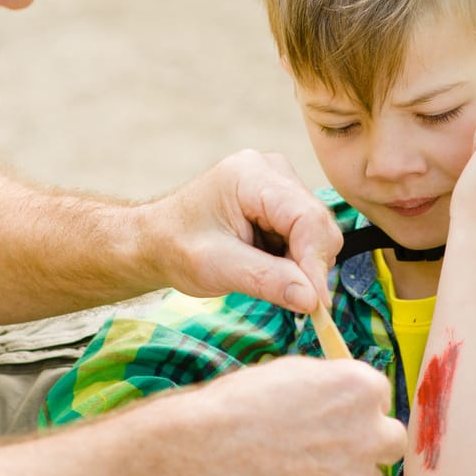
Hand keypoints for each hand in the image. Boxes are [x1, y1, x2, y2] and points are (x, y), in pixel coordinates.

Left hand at [147, 149, 340, 313]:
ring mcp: (280, 183)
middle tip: (286, 296)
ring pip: (317, 232)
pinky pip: (308, 235)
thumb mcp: (216, 267)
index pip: (305, 217)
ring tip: (263, 275)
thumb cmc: (177, 247)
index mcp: (250, 175)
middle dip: (309, 266)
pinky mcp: (284, 200)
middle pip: (318, 223)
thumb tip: (312, 300)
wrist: (157, 240)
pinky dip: (295, 260)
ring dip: (301, 264)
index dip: (315, 262)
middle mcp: (272, 170)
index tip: (316, 304)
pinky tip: (266, 265)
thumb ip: (266, 280)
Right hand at [188, 357, 404, 475]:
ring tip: (296, 473)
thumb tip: (347, 391)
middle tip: (326, 450)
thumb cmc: (239, 405)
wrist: (203, 452)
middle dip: (365, 445)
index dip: (356, 411)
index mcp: (361, 386)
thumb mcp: (292, 372)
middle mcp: (371, 431)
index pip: (380, 399)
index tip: (333, 419)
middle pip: (389, 441)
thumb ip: (332, 383)